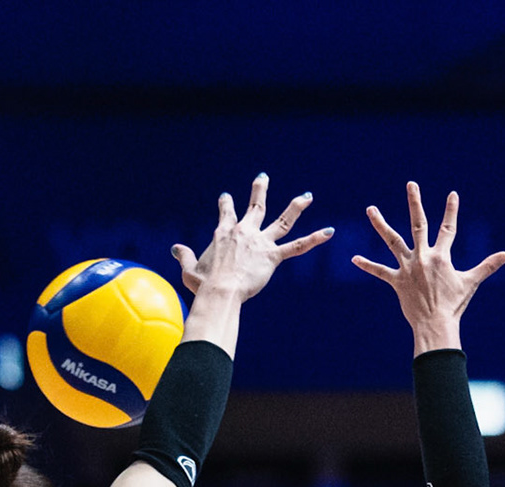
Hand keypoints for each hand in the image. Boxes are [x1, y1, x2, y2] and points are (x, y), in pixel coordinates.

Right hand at [172, 173, 331, 303]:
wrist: (219, 291)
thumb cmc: (203, 284)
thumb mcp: (189, 269)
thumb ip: (184, 256)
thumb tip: (175, 248)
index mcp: (223, 233)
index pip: (226, 212)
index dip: (226, 203)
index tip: (226, 196)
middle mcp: (244, 232)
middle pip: (255, 207)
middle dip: (259, 190)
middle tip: (263, 177)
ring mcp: (260, 242)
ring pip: (283, 221)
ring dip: (296, 207)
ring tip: (307, 196)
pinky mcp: (273, 256)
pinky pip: (298, 247)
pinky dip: (314, 240)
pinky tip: (329, 232)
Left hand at [351, 183, 504, 355]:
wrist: (436, 324)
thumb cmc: (454, 305)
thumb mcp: (472, 282)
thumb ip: (488, 266)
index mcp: (441, 256)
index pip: (448, 228)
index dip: (451, 211)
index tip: (452, 194)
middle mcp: (422, 257)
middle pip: (418, 225)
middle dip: (415, 203)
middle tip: (411, 185)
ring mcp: (407, 268)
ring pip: (392, 241)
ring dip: (380, 224)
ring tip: (370, 209)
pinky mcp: (396, 281)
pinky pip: (380, 272)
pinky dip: (367, 265)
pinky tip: (353, 258)